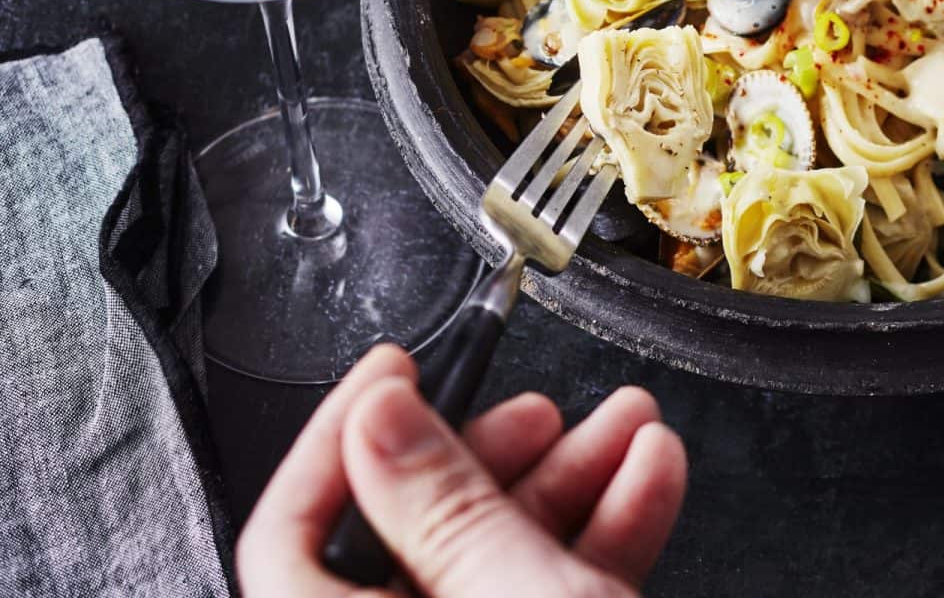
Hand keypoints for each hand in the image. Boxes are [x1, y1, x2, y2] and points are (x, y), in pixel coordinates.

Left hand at [236, 345, 687, 596]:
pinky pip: (558, 581)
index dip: (340, 436)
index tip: (393, 368)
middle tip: (540, 406)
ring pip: (503, 550)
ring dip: (575, 473)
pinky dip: (607, 528)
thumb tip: (381, 413)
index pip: (292, 532)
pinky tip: (651, 476)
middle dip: (500, 448)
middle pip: (418, 529)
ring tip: (631, 420)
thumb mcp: (506, 585)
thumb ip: (440, 503)